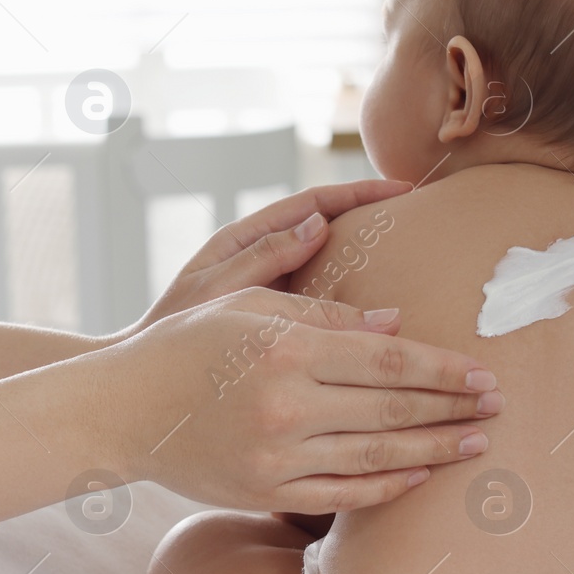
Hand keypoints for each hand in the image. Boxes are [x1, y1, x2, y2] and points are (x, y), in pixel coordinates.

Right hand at [90, 287, 501, 514]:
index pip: (389, 360)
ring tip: (475, 442)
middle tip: (498, 404)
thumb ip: (325, 316)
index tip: (482, 372)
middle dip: (452, 408)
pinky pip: (340, 497)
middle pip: (393, 410)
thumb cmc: (187, 343)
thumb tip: (396, 325)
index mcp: (288, 350)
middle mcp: (287, 407)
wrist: (122, 409)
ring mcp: (277, 458)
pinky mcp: (265, 493)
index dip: (444, 368)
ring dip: (434, 451)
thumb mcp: (247, 306)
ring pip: (377, 459)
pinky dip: (386, 490)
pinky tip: (420, 478)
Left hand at [126, 179, 412, 333]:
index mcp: (246, 240)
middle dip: (375, 221)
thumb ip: (262, 258)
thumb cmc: (172, 333)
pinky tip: (390, 322)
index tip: (402, 190)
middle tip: (424, 221)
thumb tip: (318, 224)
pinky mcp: (281, 321)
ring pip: (333, 266)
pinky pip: (327, 304)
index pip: (314, 203)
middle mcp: (265, 259)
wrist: (149, 383)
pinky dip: (357, 306)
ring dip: (372, 264)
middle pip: (330, 229)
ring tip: (419, 266)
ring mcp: (275, 290)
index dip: (360, 194)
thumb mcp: (215, 291)